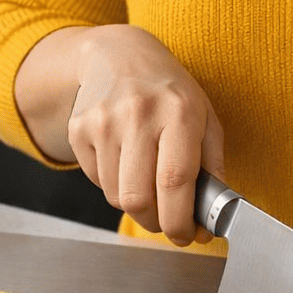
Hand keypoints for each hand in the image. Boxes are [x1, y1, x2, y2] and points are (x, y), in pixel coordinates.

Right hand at [66, 26, 223, 246]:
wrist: (121, 56)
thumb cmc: (171, 94)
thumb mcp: (205, 120)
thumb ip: (213, 170)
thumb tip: (210, 221)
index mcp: (179, 112)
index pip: (175, 181)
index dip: (180, 220)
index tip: (186, 237)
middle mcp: (138, 114)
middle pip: (138, 198)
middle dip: (156, 223)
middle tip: (168, 222)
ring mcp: (103, 121)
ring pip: (116, 196)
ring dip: (136, 204)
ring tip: (148, 182)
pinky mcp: (79, 129)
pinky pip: (97, 181)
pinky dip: (114, 185)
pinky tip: (126, 161)